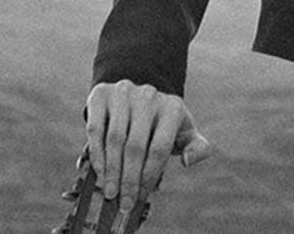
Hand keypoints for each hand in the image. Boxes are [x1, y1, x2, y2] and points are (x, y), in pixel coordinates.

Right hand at [85, 80, 211, 222]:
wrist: (138, 96)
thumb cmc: (163, 123)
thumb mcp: (184, 131)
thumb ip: (197, 147)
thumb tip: (189, 160)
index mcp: (173, 107)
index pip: (159, 148)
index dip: (149, 175)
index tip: (140, 196)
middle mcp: (149, 96)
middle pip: (136, 146)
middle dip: (128, 178)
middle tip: (123, 201)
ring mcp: (125, 92)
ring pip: (115, 138)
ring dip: (111, 169)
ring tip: (110, 191)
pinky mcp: (102, 94)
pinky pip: (96, 128)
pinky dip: (96, 152)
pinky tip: (99, 171)